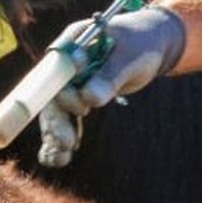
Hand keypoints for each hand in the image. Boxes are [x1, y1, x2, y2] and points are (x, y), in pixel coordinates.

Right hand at [37, 5, 185, 167]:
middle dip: (56, 121)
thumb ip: (111, 75)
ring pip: (55, 111)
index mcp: (72, 43)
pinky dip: (58, 139)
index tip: (81, 108)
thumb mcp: (131, 56)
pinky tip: (57, 159)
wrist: (149, 46)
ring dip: (55, 134)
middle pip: (52, 94)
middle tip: (67, 144)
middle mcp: (65, 64)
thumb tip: (90, 99)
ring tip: (61, 159)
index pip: (55, 69)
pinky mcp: (75, 98)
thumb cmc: (141, 43)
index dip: (60, 91)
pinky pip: (63, 119)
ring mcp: (68, 82)